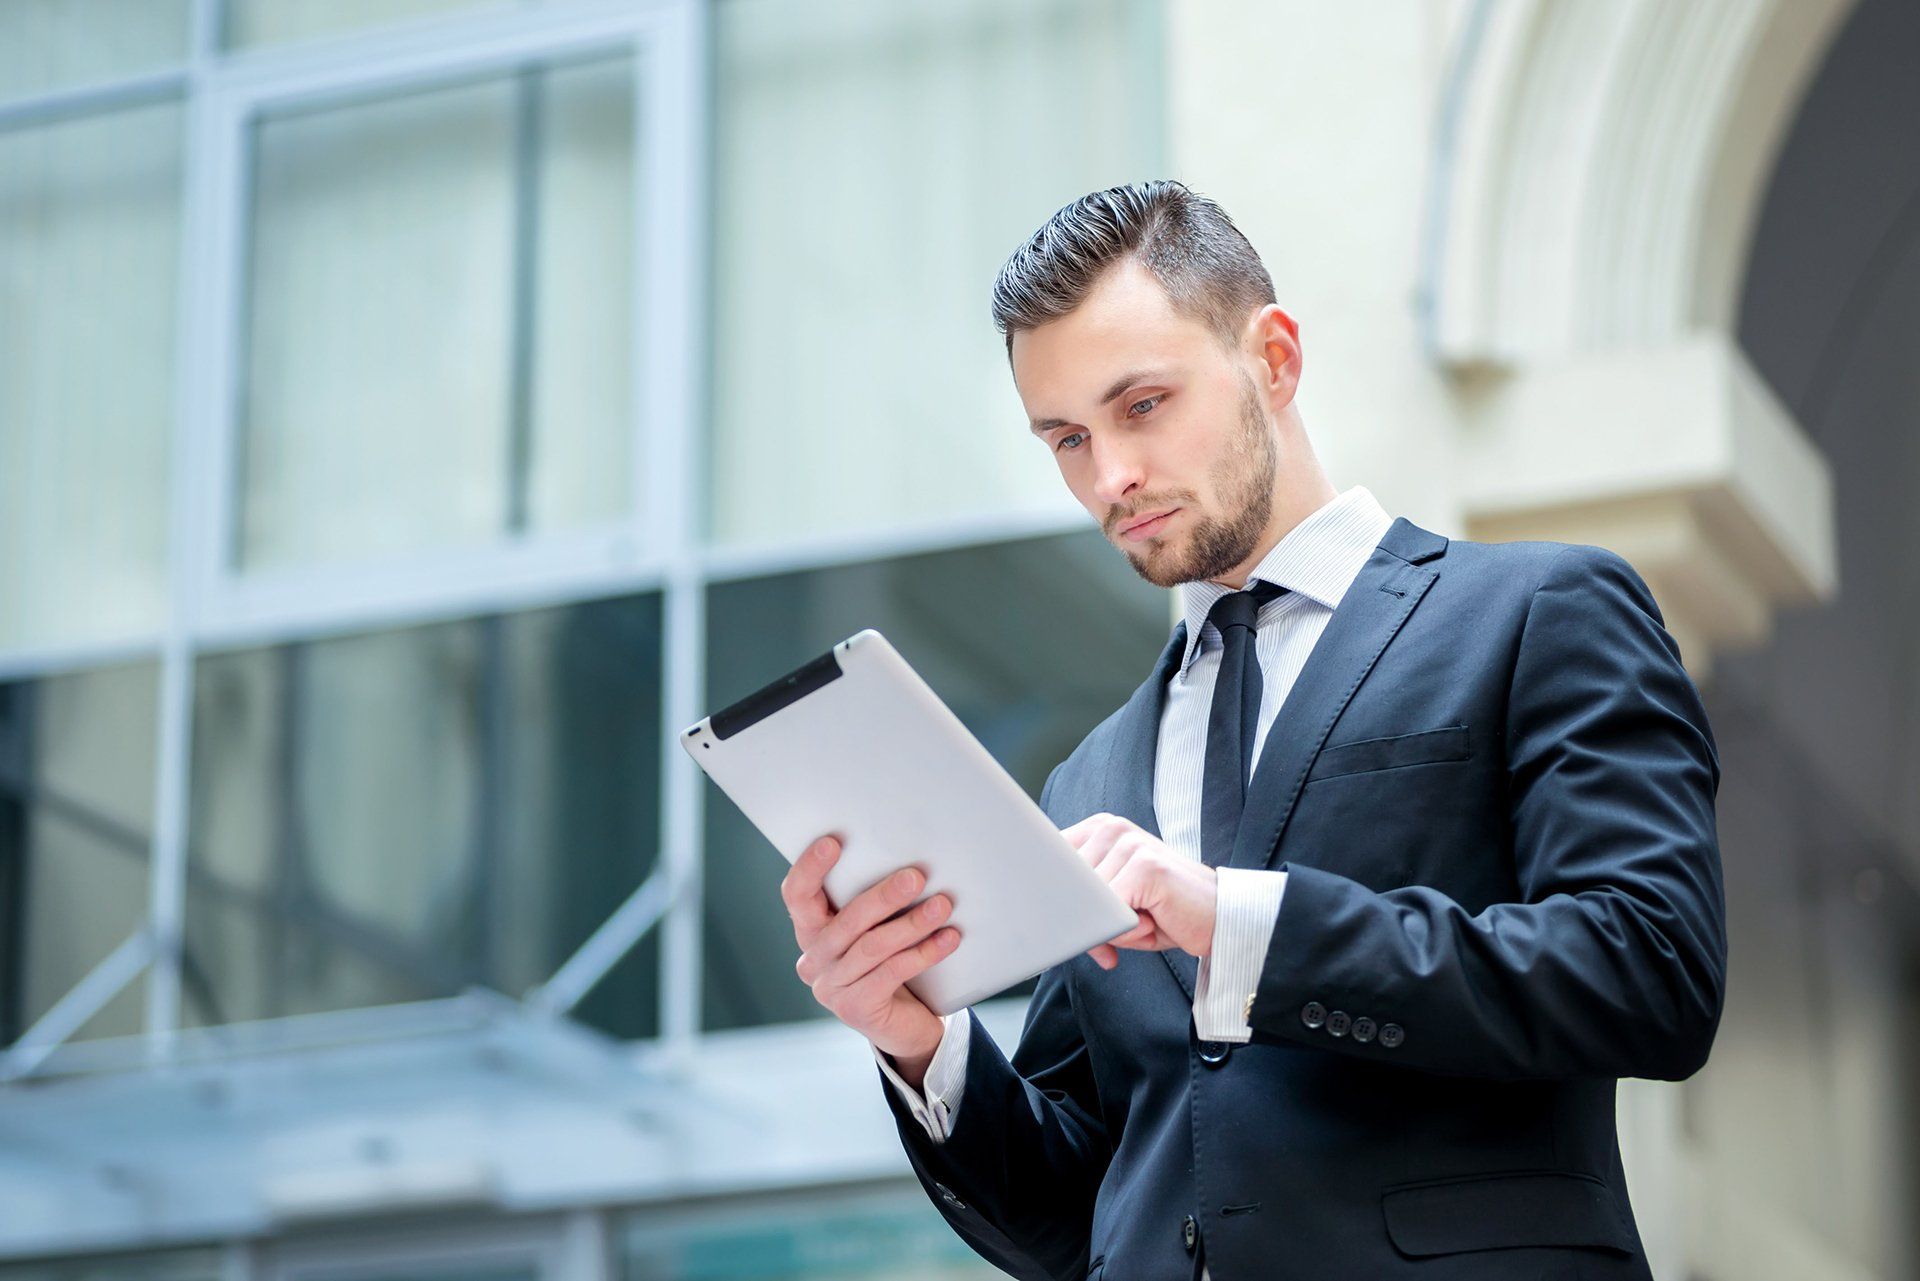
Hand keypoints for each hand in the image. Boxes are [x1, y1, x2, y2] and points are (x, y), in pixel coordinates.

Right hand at [781, 834, 960, 1062]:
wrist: (906, 1023)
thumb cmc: (891, 960)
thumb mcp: (876, 928)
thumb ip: (876, 903)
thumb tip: (909, 862)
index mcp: (811, 930)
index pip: (798, 895)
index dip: (810, 868)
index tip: (833, 841)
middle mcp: (813, 959)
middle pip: (847, 920)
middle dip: (883, 896)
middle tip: (916, 876)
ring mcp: (830, 987)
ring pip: (873, 947)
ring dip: (912, 923)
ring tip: (943, 905)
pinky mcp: (854, 1009)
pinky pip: (892, 973)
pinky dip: (924, 953)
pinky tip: (948, 938)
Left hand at [1065, 813, 1215, 969]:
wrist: (1220, 917)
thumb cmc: (1164, 913)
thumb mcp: (1115, 911)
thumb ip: (1082, 912)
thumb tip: (1051, 926)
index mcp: (1099, 829)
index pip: (1051, 863)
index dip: (1055, 897)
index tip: (1058, 920)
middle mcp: (1112, 828)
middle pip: (1067, 886)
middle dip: (1087, 922)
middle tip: (1122, 930)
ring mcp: (1129, 844)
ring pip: (1089, 903)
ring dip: (1114, 928)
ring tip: (1145, 919)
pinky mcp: (1145, 865)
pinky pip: (1112, 914)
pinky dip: (1128, 932)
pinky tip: (1154, 920)